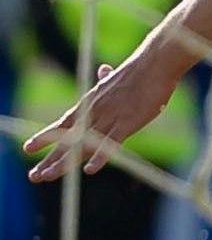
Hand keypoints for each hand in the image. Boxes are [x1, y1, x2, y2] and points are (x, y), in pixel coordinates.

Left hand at [23, 58, 177, 181]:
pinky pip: (110, 143)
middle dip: (49, 159)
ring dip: (64, 163)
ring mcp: (109, 118)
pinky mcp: (127, 122)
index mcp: (91, 103)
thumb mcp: (116, 77)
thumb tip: (103, 69)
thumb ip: (106, 79)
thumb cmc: (140, 70)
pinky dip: (100, 156)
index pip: (63, 124)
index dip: (45, 138)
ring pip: (83, 146)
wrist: (155, 63)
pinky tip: (89, 170)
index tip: (28, 149)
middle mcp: (94, 113)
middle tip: (33, 176)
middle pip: (67, 141)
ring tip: (47, 177)